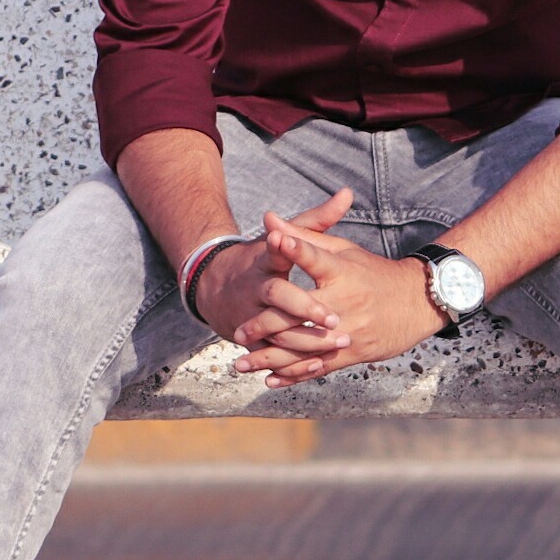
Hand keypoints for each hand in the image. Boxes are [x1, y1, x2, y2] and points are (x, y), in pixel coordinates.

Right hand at [193, 188, 357, 365]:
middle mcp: (254, 286)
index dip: (291, 249)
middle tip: (335, 317)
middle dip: (305, 307)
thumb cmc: (259, 259)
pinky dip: (291, 362)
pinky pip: (270, 353)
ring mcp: (249, 314)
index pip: (277, 250)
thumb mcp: (281, 237)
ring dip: (306, 339)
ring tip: (338, 343)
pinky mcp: (249, 338)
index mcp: (264, 259)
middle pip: (277, 295)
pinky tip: (317, 365)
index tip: (305, 252)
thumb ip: (315, 220)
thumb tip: (347, 194)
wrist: (213, 288)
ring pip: (276, 329)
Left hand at [234, 217, 447, 383]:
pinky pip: (319, 367)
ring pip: (304, 348)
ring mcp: (348, 331)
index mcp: (342, 271)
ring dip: (270, 359)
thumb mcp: (342, 250)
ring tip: (242, 364)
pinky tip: (270, 380)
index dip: (294, 247)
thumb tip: (268, 219)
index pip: (315, 257)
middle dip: (265, 325)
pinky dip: (294, 376)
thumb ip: (304, 237)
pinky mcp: (352, 353)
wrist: (416, 302)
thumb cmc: (372, 272)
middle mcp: (345, 302)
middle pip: (299, 314)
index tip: (272, 238)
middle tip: (238, 332)